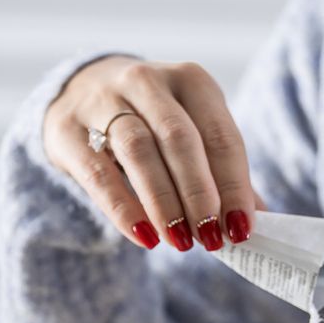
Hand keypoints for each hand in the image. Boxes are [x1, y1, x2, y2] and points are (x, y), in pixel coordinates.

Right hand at [44, 56, 264, 252]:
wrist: (80, 89)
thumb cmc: (151, 120)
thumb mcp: (190, 131)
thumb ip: (219, 171)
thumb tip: (256, 220)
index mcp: (190, 79)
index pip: (219, 133)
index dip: (234, 184)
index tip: (242, 228)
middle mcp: (146, 81)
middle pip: (179, 138)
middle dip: (199, 193)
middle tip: (212, 237)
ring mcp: (102, 100)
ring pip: (138, 151)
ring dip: (164, 202)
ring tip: (181, 243)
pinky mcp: (67, 128)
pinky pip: (97, 172)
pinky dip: (123, 208)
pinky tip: (144, 237)